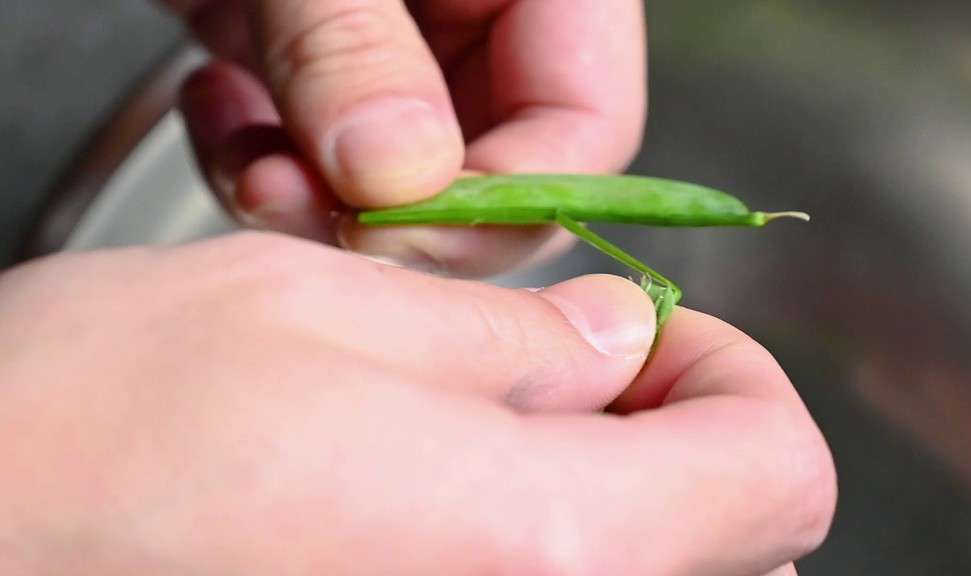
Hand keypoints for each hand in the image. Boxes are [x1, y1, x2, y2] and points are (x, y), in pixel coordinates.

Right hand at [0, 233, 833, 574]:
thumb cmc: (86, 435)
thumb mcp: (318, 308)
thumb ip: (506, 332)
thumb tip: (615, 334)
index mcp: (541, 549)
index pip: (779, 473)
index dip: (730, 378)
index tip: (645, 338)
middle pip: (738, 558)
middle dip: (678, 446)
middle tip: (573, 378)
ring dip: (614, 509)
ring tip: (489, 441)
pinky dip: (529, 560)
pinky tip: (431, 512)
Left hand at [162, 0, 647, 276]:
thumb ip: (354, 41)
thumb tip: (398, 178)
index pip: (584, 126)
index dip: (503, 200)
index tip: (397, 226)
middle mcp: (489, 22)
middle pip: (491, 174)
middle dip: (391, 214)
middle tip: (302, 206)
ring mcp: (409, 51)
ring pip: (397, 188)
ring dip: (309, 198)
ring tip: (247, 161)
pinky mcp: (330, 68)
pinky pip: (319, 157)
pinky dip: (258, 158)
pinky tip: (216, 107)